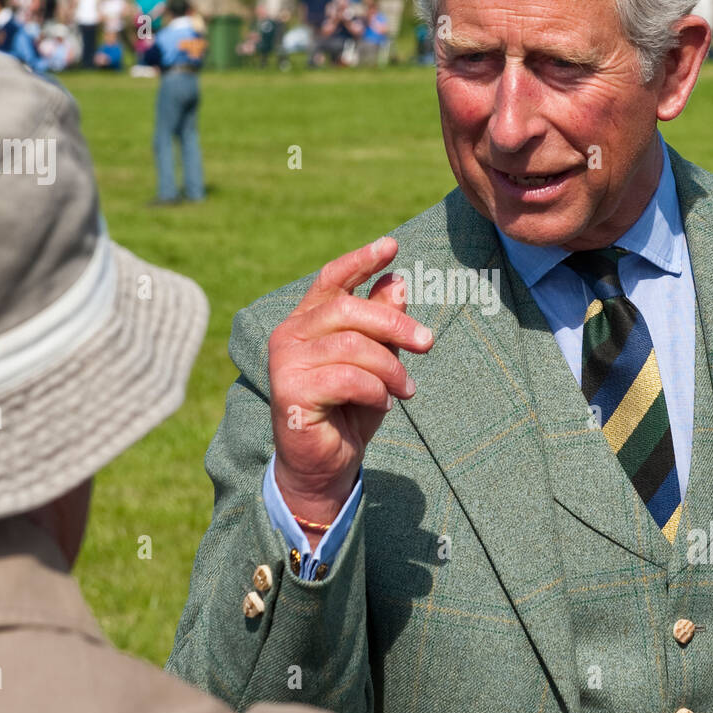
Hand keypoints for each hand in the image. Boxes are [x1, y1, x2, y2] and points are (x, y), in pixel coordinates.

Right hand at [268, 237, 432, 546]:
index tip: (392, 246)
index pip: (331, 279)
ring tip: (406, 390)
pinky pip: (347, 377)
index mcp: (307, 321)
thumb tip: (398, 281)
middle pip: (348, 309)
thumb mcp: (376, 363)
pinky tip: (384, 405)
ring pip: (352, 345)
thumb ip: (382, 324)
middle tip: (427, 342)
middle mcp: (288, 334)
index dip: (361, 260)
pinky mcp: (290, 390)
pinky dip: (375, 390)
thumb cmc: (349, 412)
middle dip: (394, 323)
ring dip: (390, 367)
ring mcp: (285, 362)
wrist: (324, 466)